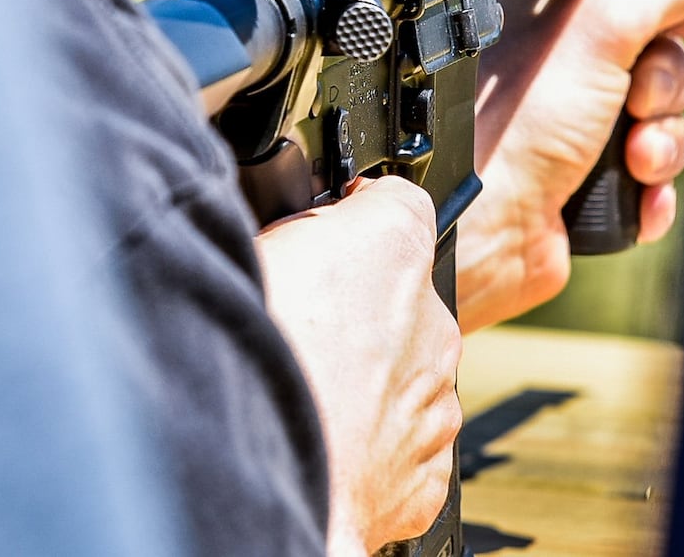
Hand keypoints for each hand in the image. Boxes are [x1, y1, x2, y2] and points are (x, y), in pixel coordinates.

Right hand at [255, 177, 460, 555]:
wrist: (259, 480)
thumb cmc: (255, 360)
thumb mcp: (250, 245)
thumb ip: (288, 229)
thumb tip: (284, 227)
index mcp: (393, 245)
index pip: (394, 203)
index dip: (352, 219)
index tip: (318, 241)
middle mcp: (431, 320)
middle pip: (396, 299)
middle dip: (353, 313)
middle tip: (293, 334)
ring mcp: (434, 402)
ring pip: (401, 377)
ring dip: (361, 383)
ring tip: (299, 396)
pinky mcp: (426, 472)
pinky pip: (400, 447)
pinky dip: (367, 448)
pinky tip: (320, 444)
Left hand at [458, 0, 683, 330]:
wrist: (485, 232)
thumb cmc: (521, 125)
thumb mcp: (601, 19)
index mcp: (547, 14)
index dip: (662, 18)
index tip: (657, 36)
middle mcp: (557, 67)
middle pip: (662, 61)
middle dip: (665, 91)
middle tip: (633, 104)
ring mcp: (571, 128)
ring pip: (662, 124)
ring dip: (664, 146)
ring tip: (634, 163)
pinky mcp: (583, 184)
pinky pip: (652, 182)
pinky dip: (654, 194)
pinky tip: (637, 204)